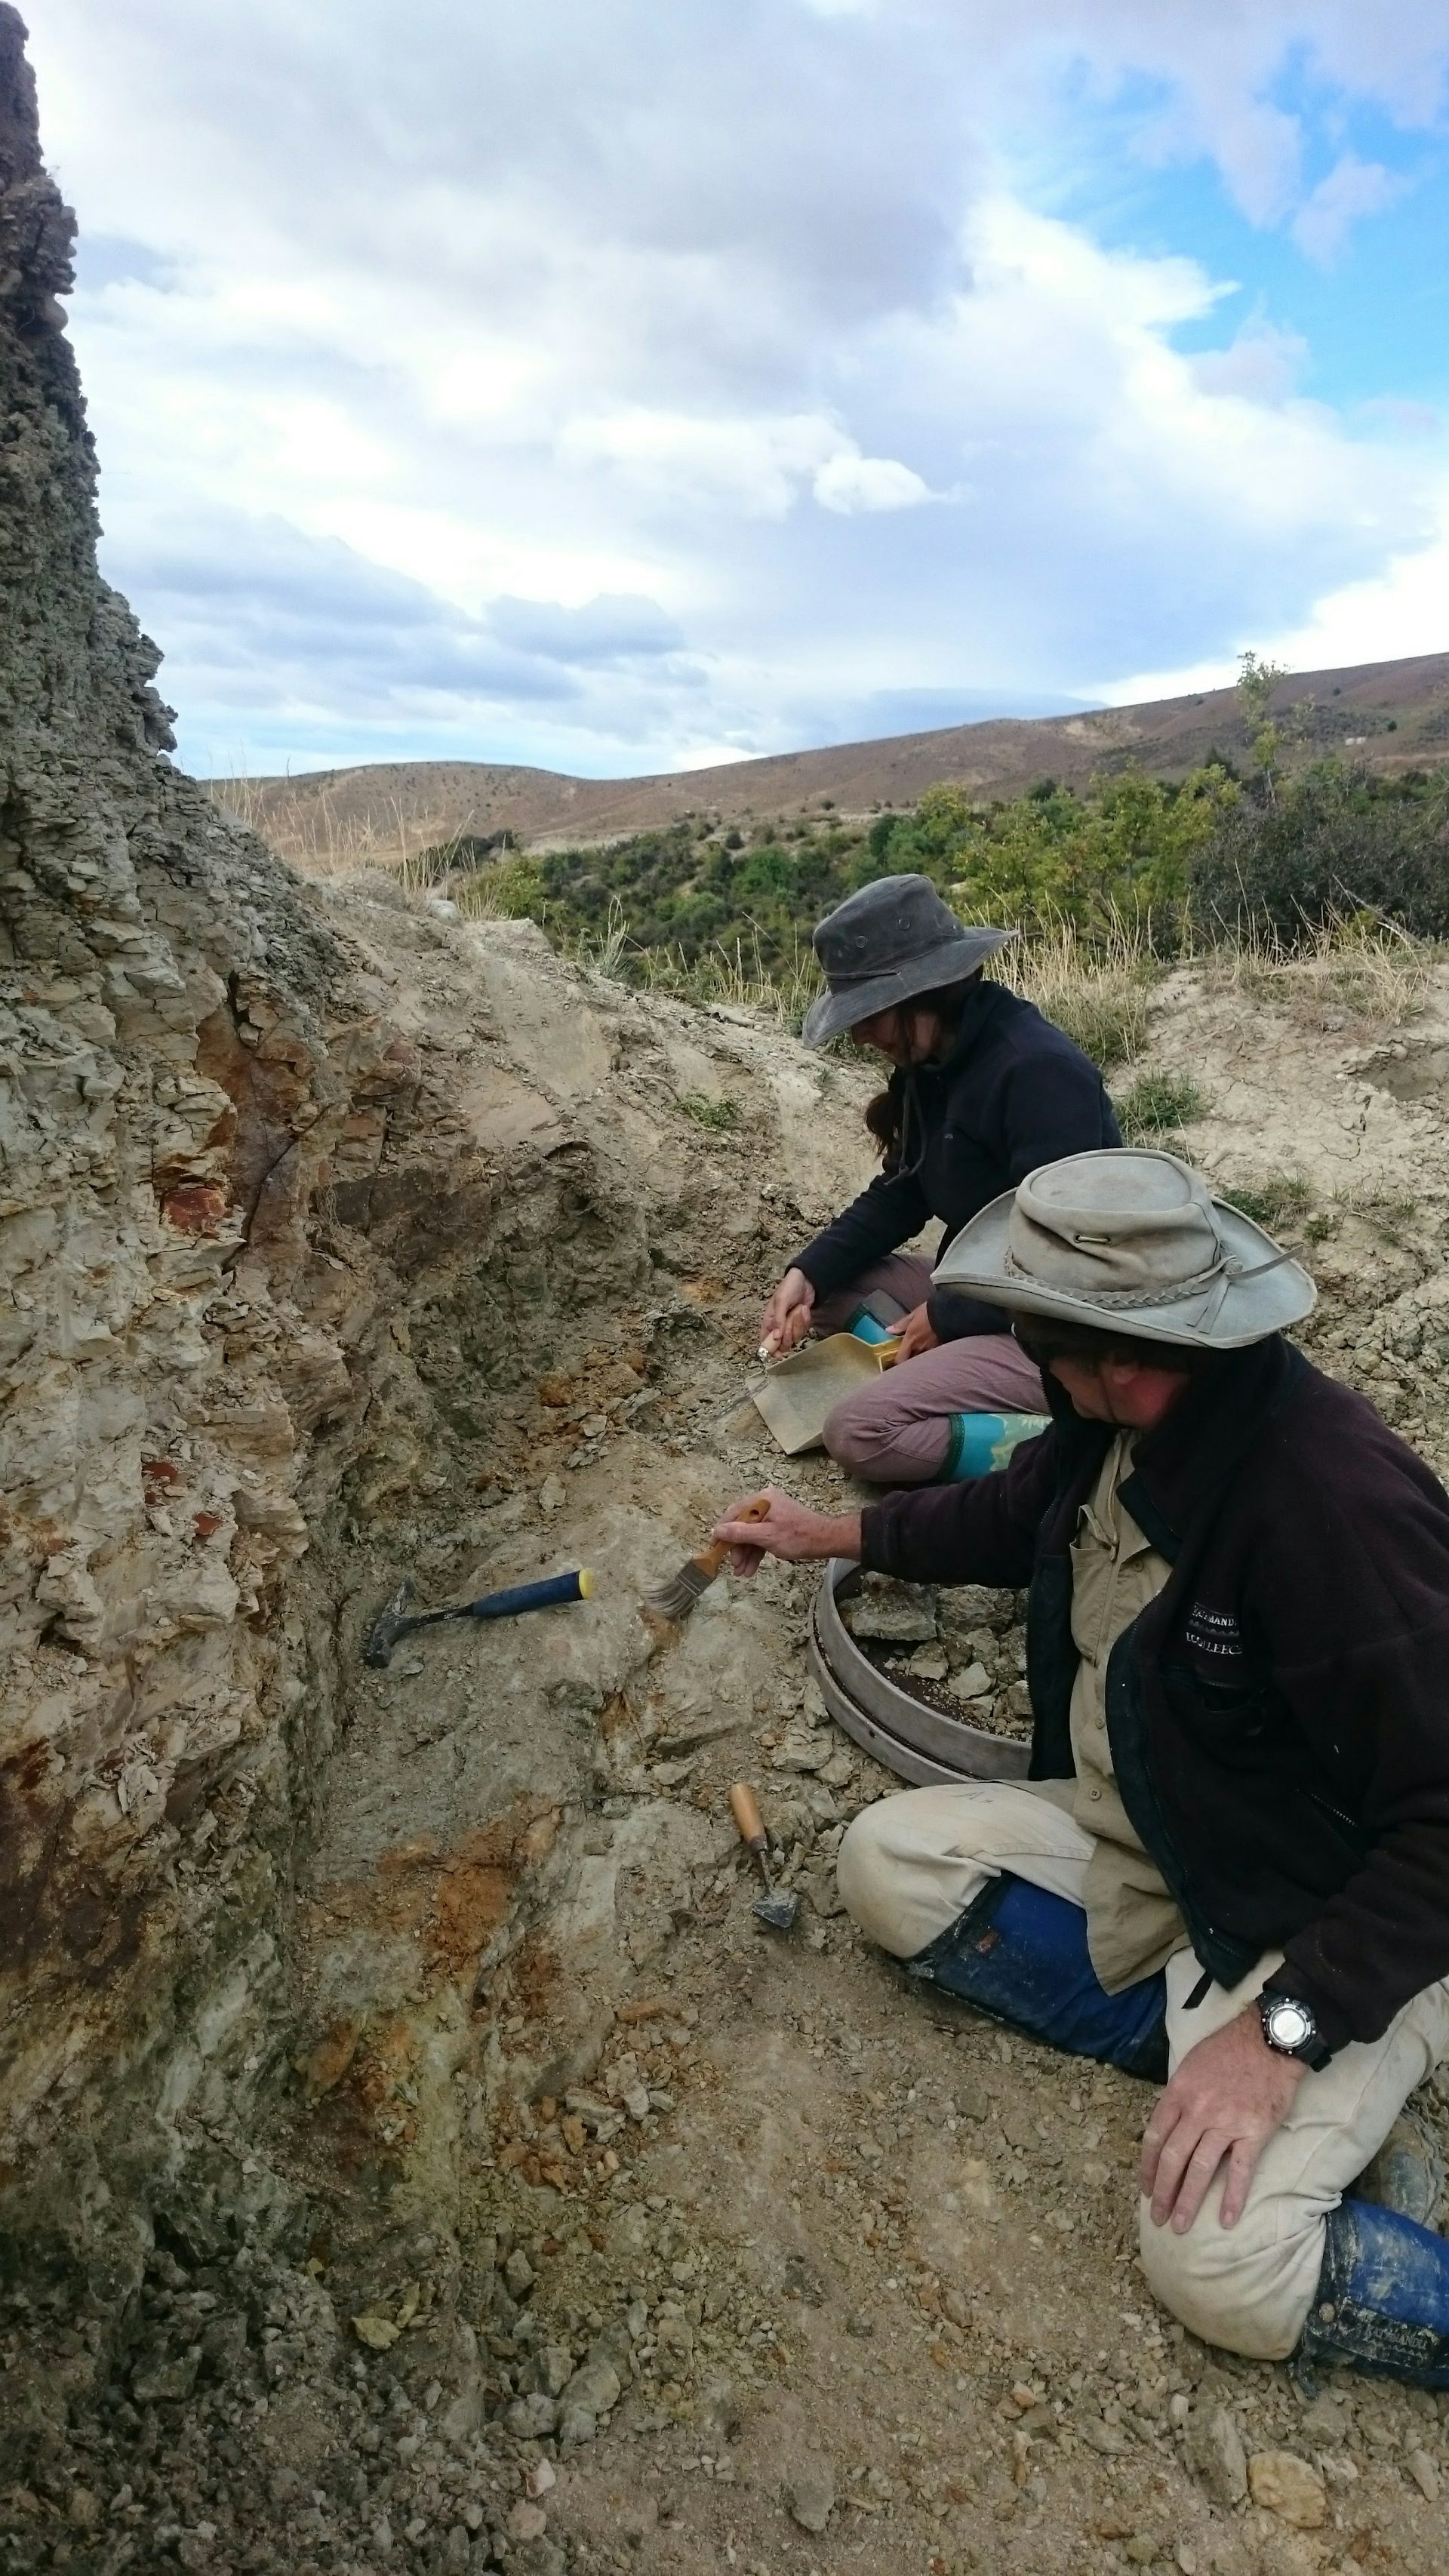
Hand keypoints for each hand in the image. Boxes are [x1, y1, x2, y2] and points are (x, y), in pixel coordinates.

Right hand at [712, 1487, 861, 1576]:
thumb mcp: (766, 1536)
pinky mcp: (778, 1524)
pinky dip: (756, 1551)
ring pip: (752, 1533)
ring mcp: (772, 1513)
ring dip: (746, 1553)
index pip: (734, 1513)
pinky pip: (761, 1536)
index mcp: (762, 1499)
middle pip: (742, 1525)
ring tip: (742, 1573)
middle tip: (734, 1567)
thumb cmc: (797, 1537)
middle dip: (737, 1548)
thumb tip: (717, 1531)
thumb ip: (740, 1533)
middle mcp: (765, 1502)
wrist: (826, 1540)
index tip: (714, 1547)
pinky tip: (751, 1568)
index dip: (722, 1530)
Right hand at [760, 1268, 814, 1355]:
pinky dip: (805, 1321)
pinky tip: (804, 1309)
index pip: (765, 1339)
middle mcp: (778, 1325)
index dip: (770, 1349)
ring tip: (799, 1309)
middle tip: (791, 1320)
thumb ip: (778, 1320)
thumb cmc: (789, 1287)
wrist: (807, 1280)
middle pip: (782, 1342)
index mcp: (769, 1320)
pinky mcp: (800, 1323)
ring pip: (794, 1337)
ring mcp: (790, 1325)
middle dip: (789, 1334)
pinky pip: (803, 1330)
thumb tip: (775, 1337)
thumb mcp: (781, 1301)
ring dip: (799, 1324)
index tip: (778, 1355)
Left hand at [894, 1302, 939, 1362]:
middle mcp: (921, 1348)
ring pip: (923, 1361)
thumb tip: (889, 1330)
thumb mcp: (914, 1314)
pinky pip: (934, 1357)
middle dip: (911, 1361)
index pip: (900, 1360)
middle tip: (911, 1356)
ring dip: (922, 1359)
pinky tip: (935, 1352)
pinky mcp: (943, 1350)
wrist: (953, 1310)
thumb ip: (901, 1325)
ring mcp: (933, 1351)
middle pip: (912, 1363)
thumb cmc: (932, 1310)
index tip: (900, 1358)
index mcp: (911, 1339)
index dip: (899, 1361)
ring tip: (923, 1354)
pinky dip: (933, 1357)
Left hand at [1140, 2007, 1304, 2234]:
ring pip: (1200, 2169)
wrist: (1268, 2040)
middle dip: (1162, 2191)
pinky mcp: (1253, 2133)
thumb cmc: (1227, 2049)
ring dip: (1187, 2201)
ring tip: (1179, 2225)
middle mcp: (1197, 2111)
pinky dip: (1233, 2198)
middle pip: (1172, 2158)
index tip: (1145, 2188)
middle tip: (1157, 2218)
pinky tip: (1227, 2221)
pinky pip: (1240, 2171)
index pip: (1154, 2137)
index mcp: (1178, 2093)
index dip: (1147, 2166)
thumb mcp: (1190, 2065)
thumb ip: (1178, 2096)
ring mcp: (1225, 2124)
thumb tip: (1168, 2125)